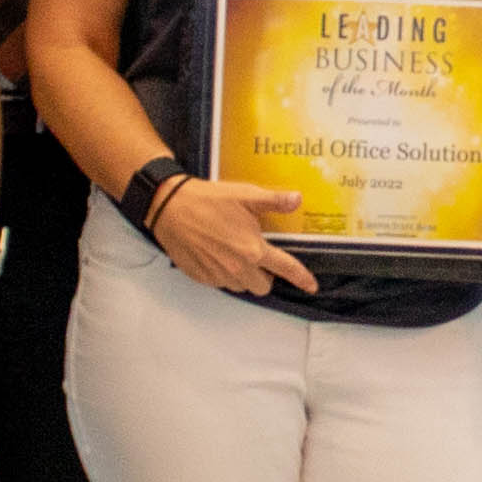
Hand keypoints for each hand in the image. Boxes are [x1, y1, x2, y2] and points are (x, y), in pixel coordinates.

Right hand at [152, 174, 317, 298]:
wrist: (170, 207)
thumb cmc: (208, 200)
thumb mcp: (245, 195)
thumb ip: (274, 201)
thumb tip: (297, 199)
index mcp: (253, 250)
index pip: (286, 269)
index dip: (302, 279)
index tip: (311, 286)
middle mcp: (238, 268)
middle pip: (263, 286)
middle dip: (266, 275)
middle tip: (258, 255)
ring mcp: (218, 275)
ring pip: (242, 287)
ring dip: (245, 276)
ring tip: (235, 253)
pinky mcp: (201, 277)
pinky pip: (221, 283)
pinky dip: (224, 274)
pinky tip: (217, 254)